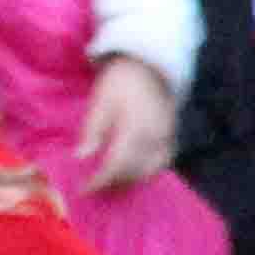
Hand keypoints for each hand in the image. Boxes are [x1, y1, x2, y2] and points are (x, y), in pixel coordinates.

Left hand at [76, 57, 179, 192]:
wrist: (149, 66)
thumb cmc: (119, 82)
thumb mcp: (100, 102)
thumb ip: (92, 131)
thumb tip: (81, 158)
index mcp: (135, 127)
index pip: (118, 164)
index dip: (101, 180)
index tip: (85, 189)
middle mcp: (155, 137)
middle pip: (135, 172)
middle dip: (114, 184)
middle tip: (95, 189)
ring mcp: (167, 138)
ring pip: (151, 172)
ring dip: (130, 181)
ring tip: (112, 184)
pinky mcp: (172, 138)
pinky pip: (161, 164)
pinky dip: (146, 173)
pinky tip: (132, 173)